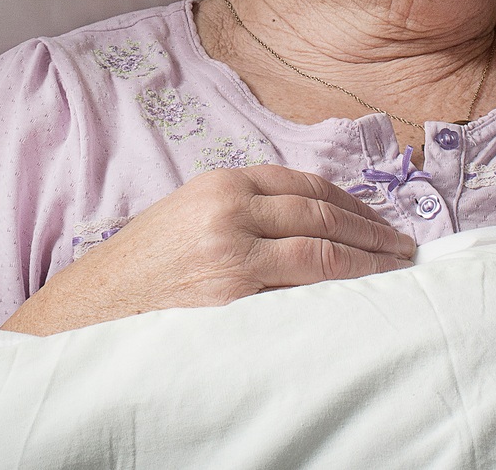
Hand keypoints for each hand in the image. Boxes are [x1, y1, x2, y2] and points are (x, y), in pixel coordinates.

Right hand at [0, 164, 416, 335]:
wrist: (90, 312)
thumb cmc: (140, 273)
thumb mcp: (187, 219)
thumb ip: (240, 212)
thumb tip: (307, 225)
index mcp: (220, 183)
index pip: (304, 183)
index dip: (351, 201)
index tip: (379, 220)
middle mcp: (229, 208)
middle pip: (321, 211)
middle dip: (372, 230)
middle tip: (406, 248)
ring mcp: (233, 251)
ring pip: (322, 247)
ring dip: (369, 260)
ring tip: (398, 272)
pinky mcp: (234, 295)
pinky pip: (304, 286)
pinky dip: (342, 289)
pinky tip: (363, 297)